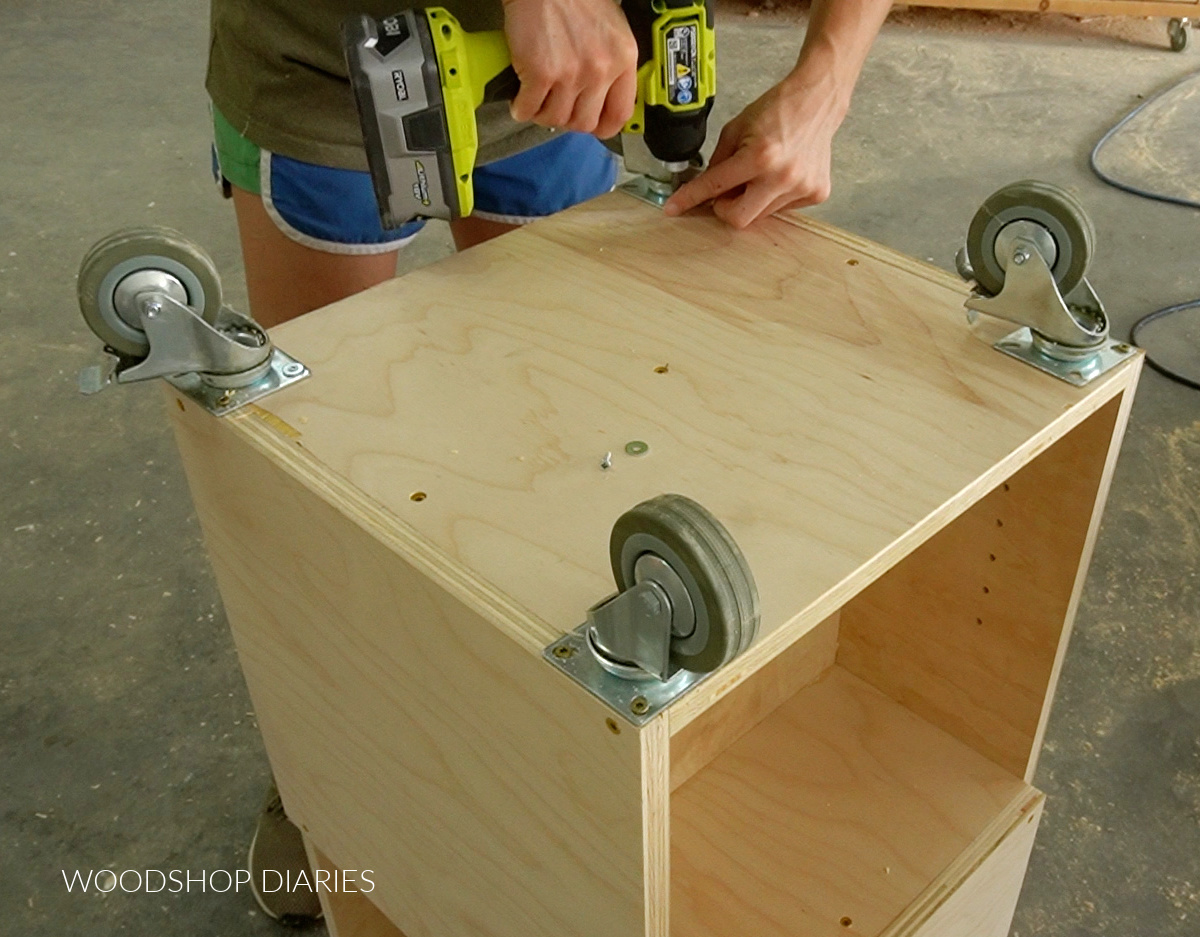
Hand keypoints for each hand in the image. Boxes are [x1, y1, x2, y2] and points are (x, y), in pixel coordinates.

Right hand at [503, 0, 637, 137]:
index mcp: (623, 59)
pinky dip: (521, 108)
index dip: (602, 126)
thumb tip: (602, 97)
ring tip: (537, 99)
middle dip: (568, 119)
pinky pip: (529, 110)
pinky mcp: (541, 73)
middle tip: (558, 106)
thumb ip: (612, 64)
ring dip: (542, 114)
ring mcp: (571, 74)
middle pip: (585, 123)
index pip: (619, 114)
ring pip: (555, 119)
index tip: (592, 125)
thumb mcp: (612, 30)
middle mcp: (601, 69)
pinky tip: (520, 98)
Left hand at [663, 72, 844, 228]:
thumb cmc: (778, 109)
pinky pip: (781, 209)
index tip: (674, 208)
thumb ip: (717, 162)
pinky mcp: (816, 193)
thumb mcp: (736, 129)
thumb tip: (704, 188)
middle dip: (725, 207)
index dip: (690, 199)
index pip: (715, 187)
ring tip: (761, 172)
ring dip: (751, 199)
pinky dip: (772, 197)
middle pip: (738, 218)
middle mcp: (783, 176)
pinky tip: (781, 173)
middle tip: (727, 190)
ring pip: (760, 215)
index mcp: (760, 156)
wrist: (818, 100)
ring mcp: (802, 187)